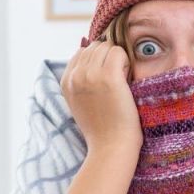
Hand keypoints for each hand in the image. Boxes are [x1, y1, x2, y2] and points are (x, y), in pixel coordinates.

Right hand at [60, 37, 142, 155]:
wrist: (110, 147)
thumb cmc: (101, 128)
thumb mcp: (80, 102)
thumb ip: (80, 79)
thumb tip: (85, 46)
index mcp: (66, 82)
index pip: (80, 52)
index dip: (97, 60)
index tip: (106, 78)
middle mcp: (75, 76)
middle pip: (94, 47)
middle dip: (108, 57)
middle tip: (117, 78)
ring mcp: (91, 75)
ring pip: (107, 47)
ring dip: (118, 58)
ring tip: (122, 79)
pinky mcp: (109, 77)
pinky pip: (119, 52)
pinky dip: (126, 61)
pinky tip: (128, 78)